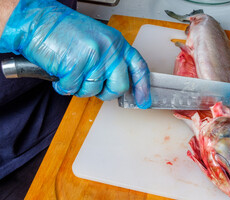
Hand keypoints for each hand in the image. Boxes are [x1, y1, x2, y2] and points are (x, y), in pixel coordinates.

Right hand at [0, 0, 150, 106]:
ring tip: (71, 71)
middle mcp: (109, 50)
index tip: (144, 101)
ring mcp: (94, 57)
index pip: (138, 67)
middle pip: (119, 86)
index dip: (143, 87)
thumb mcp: (98, 41)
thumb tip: (119, 83)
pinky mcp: (76, 65)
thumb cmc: (64, 31)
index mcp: (117, 43)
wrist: (38, 20)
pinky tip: (60, 73)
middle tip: (92, 86)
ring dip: (79, 87)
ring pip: (94, 90)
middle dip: (105, 93)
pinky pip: (73, 89)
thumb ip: (111, 59)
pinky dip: (63, 86)